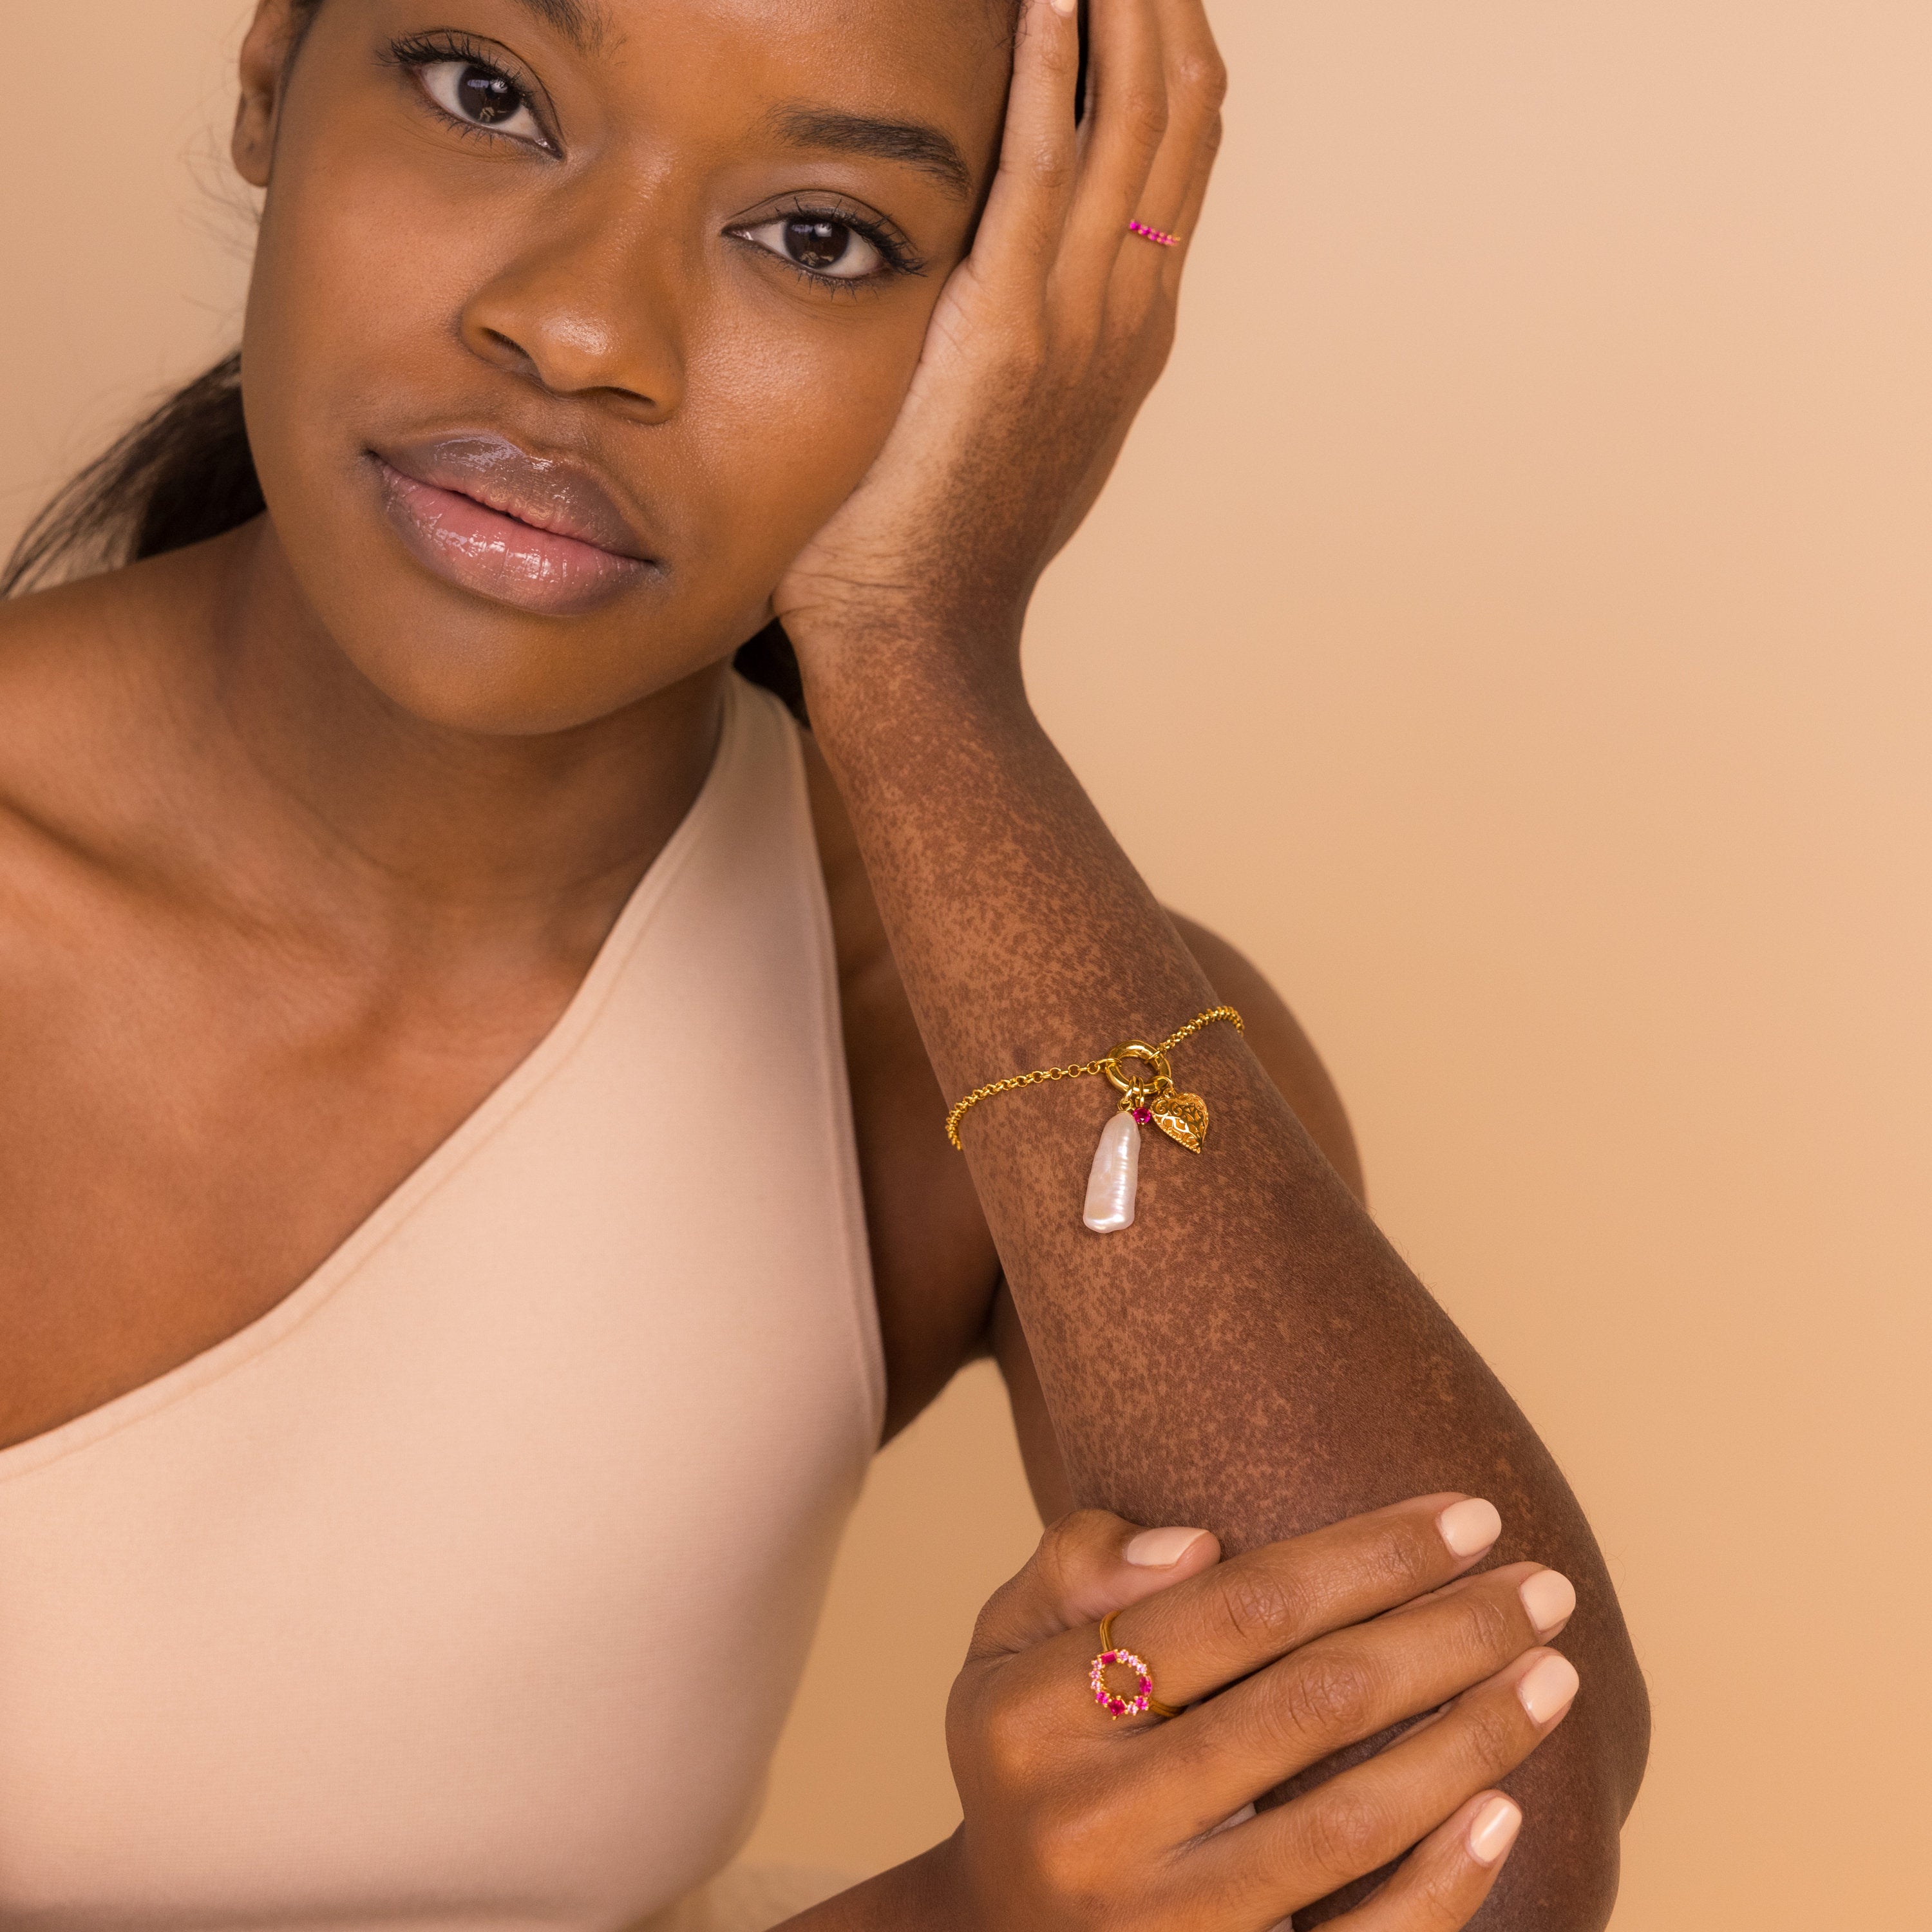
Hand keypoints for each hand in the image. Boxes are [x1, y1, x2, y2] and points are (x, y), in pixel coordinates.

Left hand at [775, 0, 1224, 701]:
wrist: (922, 644)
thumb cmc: (934, 553)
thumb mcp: (1004, 433)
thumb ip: (1018, 353)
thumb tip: (981, 299)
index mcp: (1128, 336)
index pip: (1176, 159)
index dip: (1168, 55)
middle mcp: (1126, 317)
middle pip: (1180, 118)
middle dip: (1162, 5)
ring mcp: (1078, 325)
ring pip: (1135, 124)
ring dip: (1122, 8)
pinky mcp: (1007, 333)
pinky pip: (1041, 172)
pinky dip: (1050, 73)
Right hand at [936, 1496, 1579, 1929]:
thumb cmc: (1033, 1762)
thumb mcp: (1005, 1649)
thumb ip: (1075, 1570)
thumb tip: (1199, 1542)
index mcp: (1033, 1712)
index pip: (1234, 1607)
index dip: (1366, 1556)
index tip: (1468, 1516)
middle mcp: (1089, 1823)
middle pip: (1310, 1704)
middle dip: (1449, 1632)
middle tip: (1544, 1586)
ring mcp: (1157, 1926)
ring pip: (1349, 1823)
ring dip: (1472, 1740)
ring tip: (1554, 1673)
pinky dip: (1441, 1884)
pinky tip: (1507, 1810)